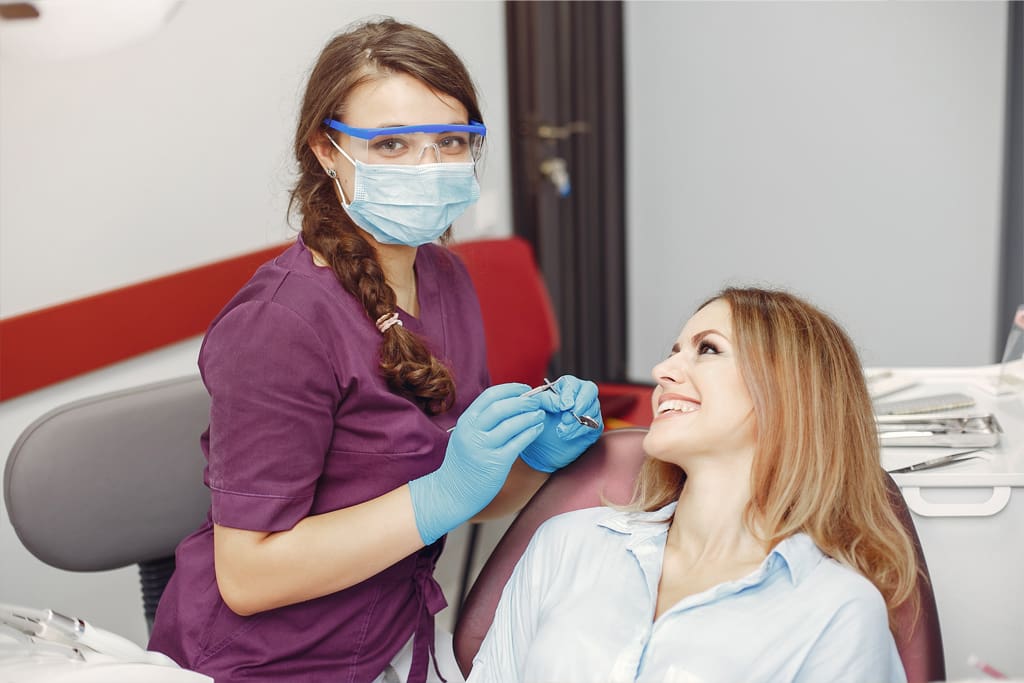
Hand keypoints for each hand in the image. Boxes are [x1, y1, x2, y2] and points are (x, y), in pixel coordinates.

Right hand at [408, 383, 544, 544]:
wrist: (451, 493)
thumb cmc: (462, 464)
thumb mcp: (465, 436)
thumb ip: (481, 421)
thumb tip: (509, 403)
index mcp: (466, 422)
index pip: (489, 396)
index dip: (510, 389)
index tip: (524, 389)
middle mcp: (472, 432)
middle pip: (502, 407)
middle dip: (523, 401)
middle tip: (536, 402)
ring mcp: (483, 448)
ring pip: (512, 424)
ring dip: (530, 416)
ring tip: (539, 414)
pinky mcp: (496, 463)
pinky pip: (518, 443)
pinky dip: (530, 433)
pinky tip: (537, 429)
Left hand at [520, 375, 602, 472]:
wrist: (543, 446)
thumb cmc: (540, 423)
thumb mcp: (536, 409)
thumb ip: (544, 399)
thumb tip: (560, 403)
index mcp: (564, 386)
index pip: (572, 383)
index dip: (568, 395)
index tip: (562, 407)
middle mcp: (580, 394)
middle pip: (590, 390)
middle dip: (579, 405)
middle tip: (565, 419)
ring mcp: (590, 408)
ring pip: (592, 408)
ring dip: (576, 422)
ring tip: (561, 432)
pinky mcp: (595, 424)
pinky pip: (595, 424)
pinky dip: (580, 431)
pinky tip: (567, 436)